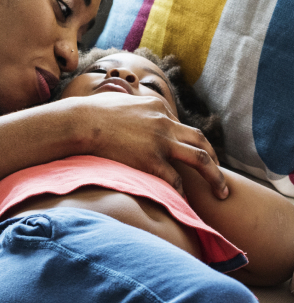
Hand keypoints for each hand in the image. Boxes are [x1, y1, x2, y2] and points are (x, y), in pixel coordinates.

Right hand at [73, 92, 227, 198]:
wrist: (80, 123)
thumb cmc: (90, 113)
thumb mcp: (119, 100)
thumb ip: (131, 107)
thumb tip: (126, 108)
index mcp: (157, 107)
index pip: (181, 126)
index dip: (189, 143)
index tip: (194, 157)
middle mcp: (164, 123)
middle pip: (200, 141)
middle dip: (213, 159)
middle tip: (220, 176)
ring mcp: (159, 142)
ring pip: (199, 159)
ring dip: (214, 177)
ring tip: (222, 193)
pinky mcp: (150, 160)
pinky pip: (175, 179)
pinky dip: (183, 191)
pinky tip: (185, 202)